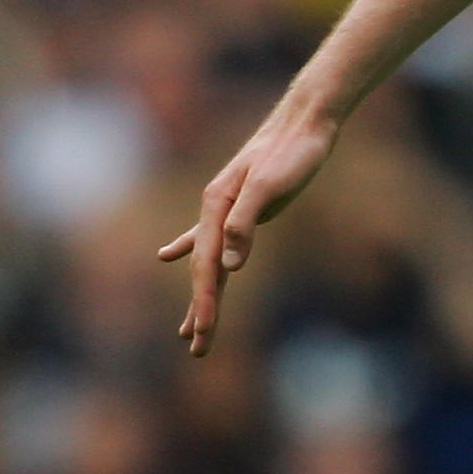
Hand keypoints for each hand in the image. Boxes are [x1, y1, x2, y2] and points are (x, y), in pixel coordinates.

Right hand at [159, 93, 342, 356]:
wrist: (303, 123)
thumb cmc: (291, 153)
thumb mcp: (271, 187)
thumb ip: (245, 224)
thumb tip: (229, 266)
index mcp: (216, 209)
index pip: (207, 268)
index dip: (205, 304)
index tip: (203, 335)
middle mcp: (214, 211)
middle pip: (205, 272)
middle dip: (201, 312)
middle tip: (197, 350)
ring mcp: (226, 210)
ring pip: (208, 261)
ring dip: (201, 294)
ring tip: (188, 329)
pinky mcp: (241, 208)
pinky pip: (210, 237)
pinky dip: (192, 251)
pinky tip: (168, 255)